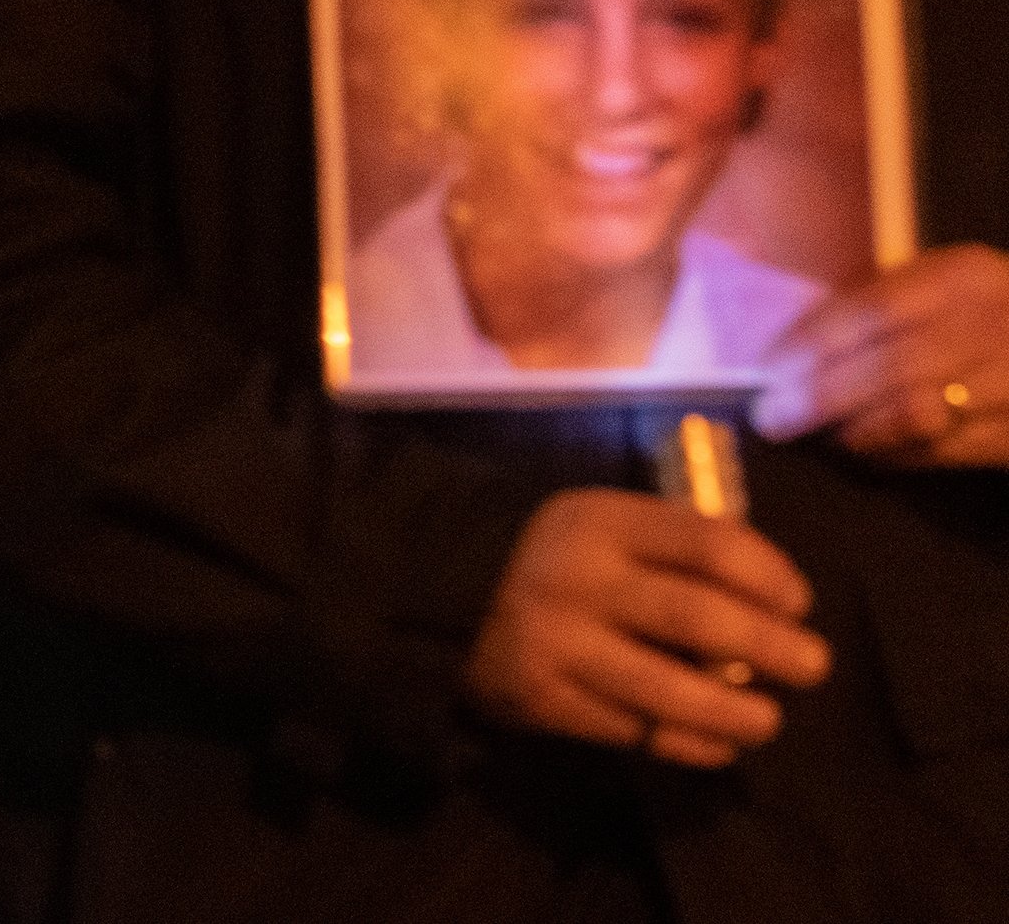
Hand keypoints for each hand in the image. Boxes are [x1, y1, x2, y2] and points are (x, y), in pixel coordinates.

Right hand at [465, 488, 827, 769]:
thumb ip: (679, 549)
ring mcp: (558, 643)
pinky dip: (686, 743)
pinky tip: (716, 744)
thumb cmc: (563, 559)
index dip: (769, 575)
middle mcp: (579, 579)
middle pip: (697, 618)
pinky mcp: (544, 698)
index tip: (798, 603)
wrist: (453, 595)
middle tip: (812, 666)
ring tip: (767, 720)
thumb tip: (776, 604)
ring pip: (667, 689)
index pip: (708, 544)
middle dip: (770, 647)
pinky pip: (632, 730)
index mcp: (601, 522)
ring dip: (734, 712)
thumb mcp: (609, 524)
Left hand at [755, 244, 1008, 465]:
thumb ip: (873, 304)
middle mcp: (990, 325)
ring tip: (819, 433)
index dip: (812, 344)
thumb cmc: (974, 311)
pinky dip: (892, 453)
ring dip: (854, 429)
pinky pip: (940, 450)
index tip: (767, 372)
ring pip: (915, 415)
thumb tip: (788, 351)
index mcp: (961, 278)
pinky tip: (864, 448)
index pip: (872, 310)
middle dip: (820, 397)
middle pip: (891, 367)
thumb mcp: (935, 284)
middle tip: (772, 418)